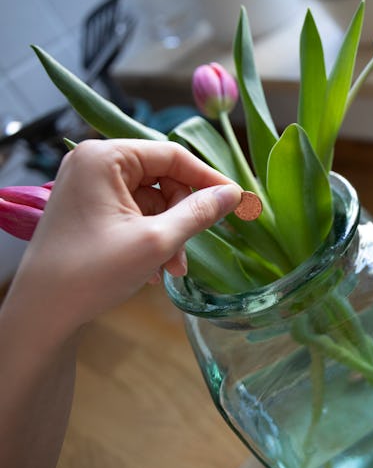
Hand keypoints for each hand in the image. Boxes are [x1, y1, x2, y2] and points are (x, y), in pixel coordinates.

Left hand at [12, 138, 241, 332]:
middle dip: (182, 216)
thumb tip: (233, 194)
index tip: (235, 202)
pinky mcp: (89, 209)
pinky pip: (134, 214)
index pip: (172, 155)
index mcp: (105, 157)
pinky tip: (152, 268)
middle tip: (190, 251)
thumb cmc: (92, 271)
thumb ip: (199, 213)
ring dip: (169, 233)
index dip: (207, 178)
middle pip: (163, 178)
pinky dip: (150, 238)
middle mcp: (94, 164)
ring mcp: (89, 187)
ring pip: (152, 200)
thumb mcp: (156, 240)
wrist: (42, 312)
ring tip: (170, 268)